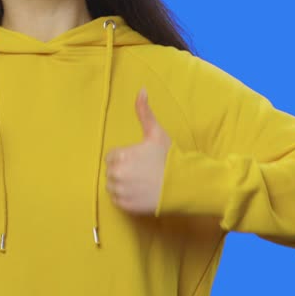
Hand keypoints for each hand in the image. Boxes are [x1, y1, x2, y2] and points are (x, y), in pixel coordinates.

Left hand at [105, 88, 171, 216]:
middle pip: (111, 171)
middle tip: (142, 171)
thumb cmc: (168, 158)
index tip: (139, 160)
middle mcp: (116, 174)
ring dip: (122, 184)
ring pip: (112, 186)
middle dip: (123, 170)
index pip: (111, 156)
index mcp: (119, 156)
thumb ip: (144, 112)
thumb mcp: (155, 133)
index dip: (125, 157)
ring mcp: (120, 191)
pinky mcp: (125, 206)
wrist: (182, 184)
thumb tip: (142, 89)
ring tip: (141, 182)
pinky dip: (126, 197)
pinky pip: (117, 200)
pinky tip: (140, 192)